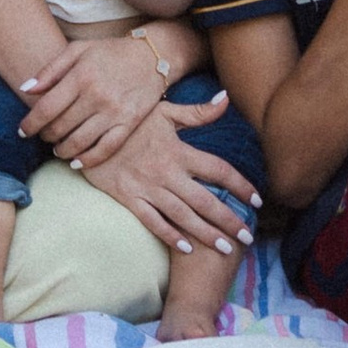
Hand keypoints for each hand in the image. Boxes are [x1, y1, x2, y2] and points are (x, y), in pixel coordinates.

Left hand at [19, 31, 170, 164]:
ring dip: (62, 150)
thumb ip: (50, 70)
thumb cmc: (110, 53)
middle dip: (46, 136)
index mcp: (81, 76)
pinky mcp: (129, 123)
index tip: (22, 131)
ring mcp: (114, 111)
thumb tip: (25, 89)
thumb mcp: (78, 50)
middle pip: (60, 127)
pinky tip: (76, 162)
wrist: (151, 56)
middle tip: (44, 136)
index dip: (30, 124)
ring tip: (57, 149)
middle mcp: (96, 95)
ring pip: (79, 142)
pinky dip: (88, 160)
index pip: (46, 109)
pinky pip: (105, 149)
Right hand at [77, 95, 260, 255]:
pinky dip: (170, 236)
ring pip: (183, 216)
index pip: (218, 170)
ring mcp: (148, 188)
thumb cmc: (131, 120)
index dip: (240, 185)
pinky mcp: (129, 199)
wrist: (89, 130)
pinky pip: (153, 222)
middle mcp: (167, 172)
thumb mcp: (164, 111)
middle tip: (248, 235)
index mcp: (179, 151)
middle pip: (205, 200)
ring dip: (206, 233)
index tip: (258, 199)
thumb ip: (197, 111)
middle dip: (228, 219)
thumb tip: (226, 98)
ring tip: (225, 247)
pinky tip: (187, 249)